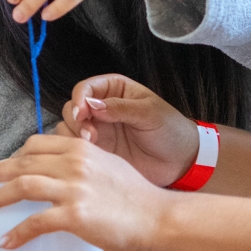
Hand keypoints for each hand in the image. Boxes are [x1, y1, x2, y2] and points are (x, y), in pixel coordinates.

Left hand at [0, 135, 172, 250]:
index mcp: (82, 148)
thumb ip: (83, 162)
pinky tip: (6, 241)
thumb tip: (61, 171)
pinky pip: (35, 222)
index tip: (0, 164)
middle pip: (22, 162)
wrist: (158, 216)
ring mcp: (74, 188)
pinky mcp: (75, 215)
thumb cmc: (137, 196)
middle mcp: (75, 163)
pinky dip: (17, 233)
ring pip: (23, 185)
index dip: (12, 155)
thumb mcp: (108, 164)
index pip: (36, 145)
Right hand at [58, 74, 198, 185]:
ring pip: (69, 127)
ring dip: (74, 135)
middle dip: (76, 119)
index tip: (84, 112)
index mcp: (115, 89)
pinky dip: (76, 151)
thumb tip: (93, 104)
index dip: (80, 98)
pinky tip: (91, 155)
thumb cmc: (170, 130)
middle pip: (72, 107)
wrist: (181, 162)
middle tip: (90, 134)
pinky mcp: (98, 151)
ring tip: (92, 144)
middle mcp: (102, 108)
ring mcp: (98, 130)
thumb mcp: (149, 113)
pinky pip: (76, 148)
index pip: (85, 88)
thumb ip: (120, 107)